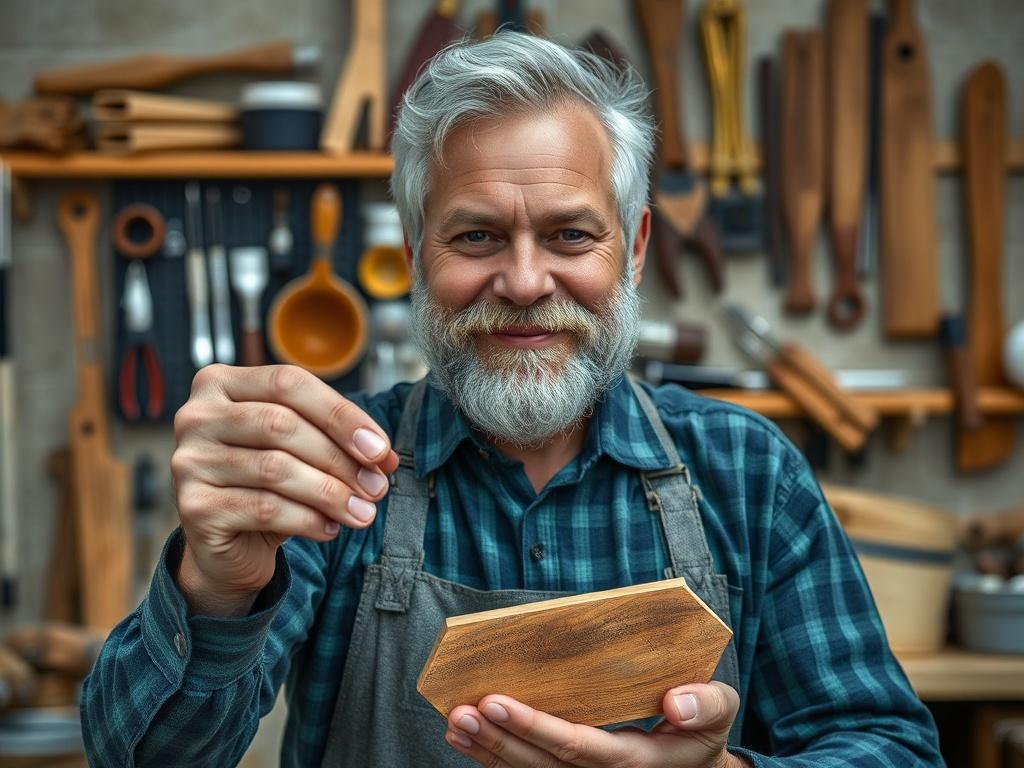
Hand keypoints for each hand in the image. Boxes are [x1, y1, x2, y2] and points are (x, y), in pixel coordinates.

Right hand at [171, 364, 398, 614]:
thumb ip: (335, 439)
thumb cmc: (268, 483)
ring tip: (363, 512)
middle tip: (377, 487)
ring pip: (275, 469)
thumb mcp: (302, 449)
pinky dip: (307, 519)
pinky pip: (263, 508)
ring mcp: (189, 461)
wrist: (231, 543)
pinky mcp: (193, 507)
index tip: (380, 449)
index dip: (341, 415)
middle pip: (282, 425)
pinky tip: (330, 528)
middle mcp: (197, 416)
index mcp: (221, 383)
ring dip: (331, 493)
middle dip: (340, 459)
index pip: (289, 383)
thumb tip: (381, 454)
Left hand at [445, 681, 747, 767]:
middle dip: (499, 740)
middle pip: (543, 766)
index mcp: (637, 763)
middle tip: (462, 711)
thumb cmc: (703, 728)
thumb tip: (675, 702)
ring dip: (487, 752)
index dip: (536, 729)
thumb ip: (707, 705)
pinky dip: (493, 759)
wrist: (697, 763)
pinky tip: (464, 738)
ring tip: (454, 724)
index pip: (580, 749)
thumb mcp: (720, 712)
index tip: (497, 702)